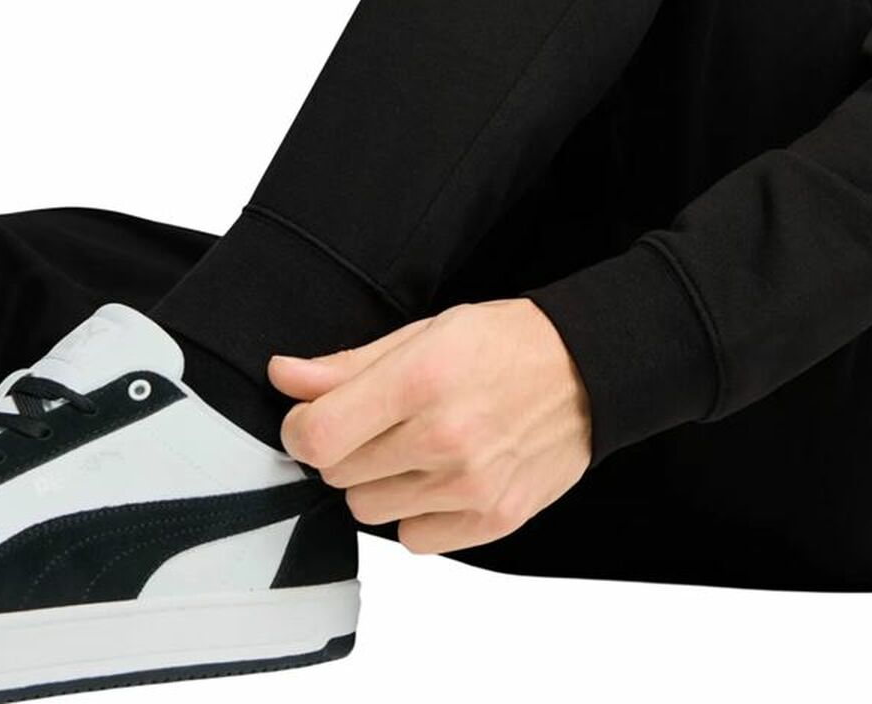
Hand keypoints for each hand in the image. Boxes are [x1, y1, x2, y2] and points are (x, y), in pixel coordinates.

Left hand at [267, 297, 591, 554]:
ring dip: (379, 481)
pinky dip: (416, 513)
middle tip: (383, 422)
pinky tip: (442, 476)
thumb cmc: (506, 344)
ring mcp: (470, 485)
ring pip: (368, 510)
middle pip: (337, 474)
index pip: (316, 435)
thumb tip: (284, 376)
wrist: (586, 373)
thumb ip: (349, 363)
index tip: (313, 418)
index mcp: (421, 379)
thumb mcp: (426, 332)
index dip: (300, 427)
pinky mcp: (492, 520)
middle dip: (345, 448)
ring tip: (417, 446)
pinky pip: (412, 539)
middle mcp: (444, 437)